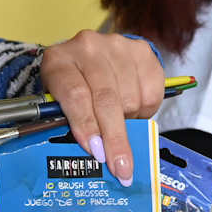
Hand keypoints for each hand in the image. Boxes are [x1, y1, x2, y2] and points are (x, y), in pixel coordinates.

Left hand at [39, 31, 164, 185]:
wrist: (91, 56)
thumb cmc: (73, 85)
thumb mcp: (61, 102)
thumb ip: (72, 122)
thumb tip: (97, 153)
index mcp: (59, 60)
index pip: (75, 95)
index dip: (86, 125)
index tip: (96, 152)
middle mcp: (88, 46)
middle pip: (107, 100)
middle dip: (115, 138)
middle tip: (121, 166)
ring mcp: (117, 45)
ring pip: (131, 98)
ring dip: (129, 120)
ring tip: (120, 121)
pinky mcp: (142, 50)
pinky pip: (152, 91)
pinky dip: (146, 110)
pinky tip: (134, 109)